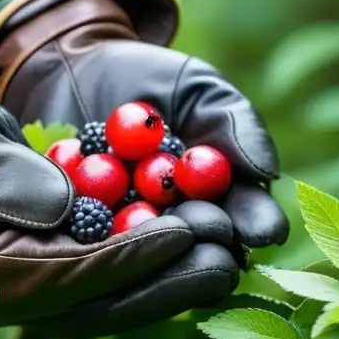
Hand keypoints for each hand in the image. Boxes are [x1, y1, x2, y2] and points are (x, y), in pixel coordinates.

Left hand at [0, 0, 288, 251]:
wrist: (72, 74)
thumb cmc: (150, 81)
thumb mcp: (197, 88)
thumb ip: (234, 123)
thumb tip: (266, 172)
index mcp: (220, 201)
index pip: (248, 221)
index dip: (256, 226)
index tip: (263, 228)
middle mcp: (178, 234)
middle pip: (201, 253)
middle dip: (205, 243)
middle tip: (205, 228)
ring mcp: (128, 246)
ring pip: (146, 265)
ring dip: (153, 255)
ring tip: (156, 234)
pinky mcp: (77, 248)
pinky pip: (87, 255)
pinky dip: (93, 246)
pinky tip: (95, 236)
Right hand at [0, 42, 237, 337]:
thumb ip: (11, 175)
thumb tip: (66, 205)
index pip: (73, 272)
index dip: (132, 256)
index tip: (182, 234)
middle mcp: (14, 299)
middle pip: (105, 302)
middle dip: (168, 283)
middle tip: (226, 262)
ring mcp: (31, 296)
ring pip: (111, 301)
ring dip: (169, 285)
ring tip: (224, 262)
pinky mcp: (45, 282)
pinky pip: (105, 288)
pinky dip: (148, 275)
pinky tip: (191, 257)